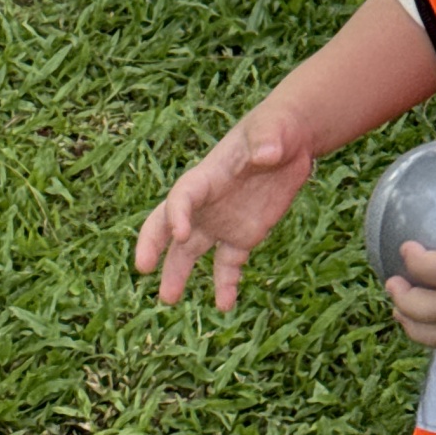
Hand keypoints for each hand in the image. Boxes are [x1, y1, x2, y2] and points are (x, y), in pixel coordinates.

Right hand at [135, 108, 316, 308]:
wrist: (291, 142)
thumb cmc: (277, 129)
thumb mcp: (274, 129)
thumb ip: (268, 139)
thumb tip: (267, 152)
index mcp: (209, 176)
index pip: (182, 196)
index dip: (177, 214)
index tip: (181, 235)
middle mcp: (207, 203)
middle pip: (170, 225)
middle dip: (155, 245)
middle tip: (143, 269)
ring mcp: (222, 222)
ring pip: (191, 252)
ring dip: (178, 274)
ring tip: (170, 299)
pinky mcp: (243, 235)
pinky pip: (228, 264)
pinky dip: (225, 284)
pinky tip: (225, 305)